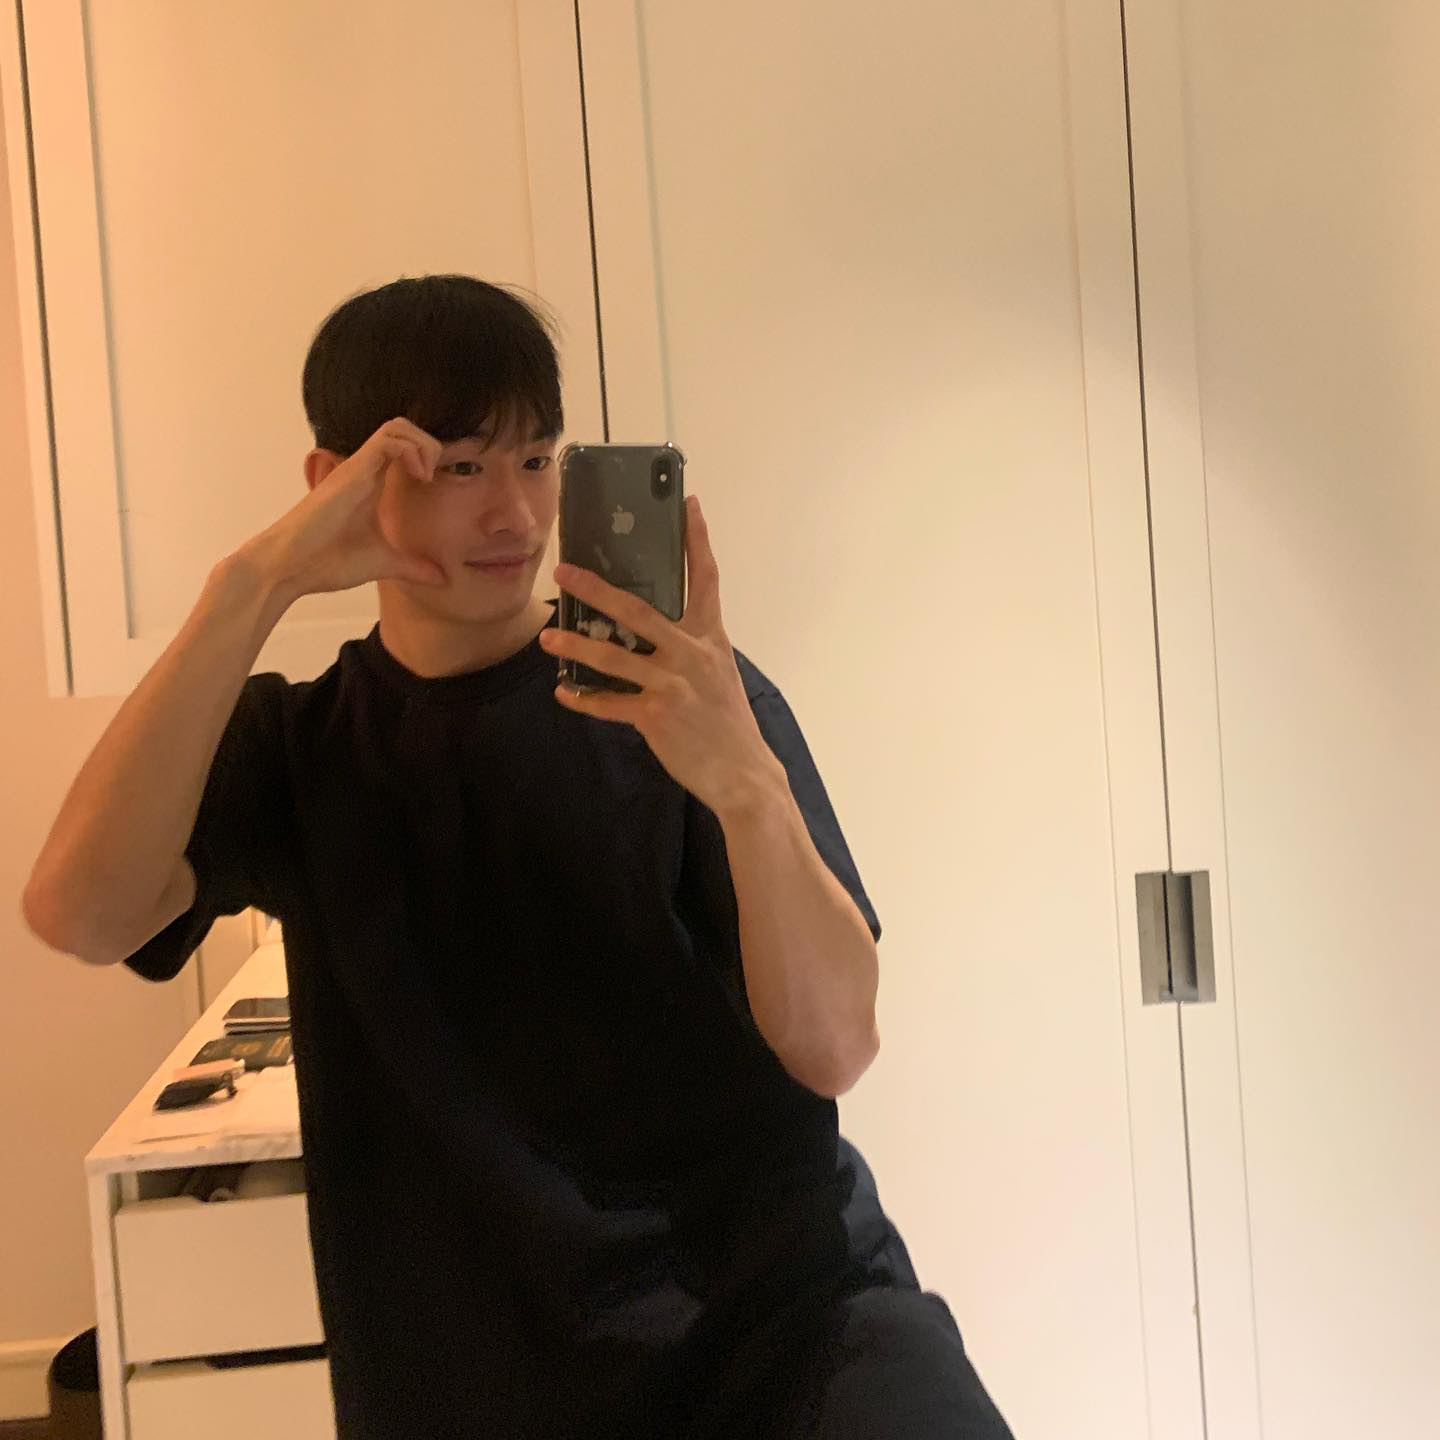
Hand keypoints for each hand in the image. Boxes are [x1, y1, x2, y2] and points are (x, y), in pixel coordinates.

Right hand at [242, 417, 446, 599]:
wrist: (290, 568)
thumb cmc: (327, 562)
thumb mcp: (384, 563)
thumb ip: (413, 567)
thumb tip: (443, 579)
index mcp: (372, 484)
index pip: (404, 447)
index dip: (428, 456)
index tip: (438, 485)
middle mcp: (364, 470)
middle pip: (402, 428)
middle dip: (430, 444)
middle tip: (434, 478)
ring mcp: (357, 468)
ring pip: (396, 426)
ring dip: (422, 444)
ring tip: (426, 476)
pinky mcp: (351, 472)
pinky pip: (388, 440)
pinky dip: (411, 451)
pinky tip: (418, 478)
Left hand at [539, 494, 782, 815]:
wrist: (744, 773)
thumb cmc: (727, 723)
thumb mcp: (719, 673)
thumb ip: (690, 647)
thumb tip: (650, 630)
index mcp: (711, 638)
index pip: (705, 578)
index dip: (696, 539)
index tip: (687, 504)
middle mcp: (692, 654)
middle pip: (638, 610)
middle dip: (597, 588)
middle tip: (565, 570)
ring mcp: (673, 684)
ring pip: (614, 657)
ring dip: (575, 648)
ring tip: (547, 639)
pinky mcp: (656, 716)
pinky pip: (610, 705)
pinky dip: (584, 700)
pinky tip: (564, 694)